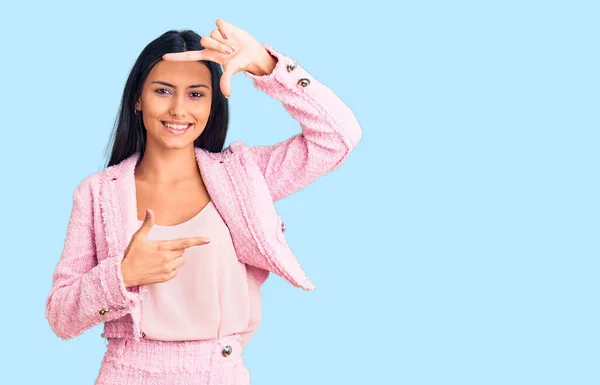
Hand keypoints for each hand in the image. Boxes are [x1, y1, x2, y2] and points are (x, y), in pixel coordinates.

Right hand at [120, 209, 210, 286]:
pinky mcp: (165, 278)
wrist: (124, 274)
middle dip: (177, 248)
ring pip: (181, 261)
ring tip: (162, 257)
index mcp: (162, 247)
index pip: (184, 242)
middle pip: (183, 251)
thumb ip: (147, 224)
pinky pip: (175, 271)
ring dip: (176, 258)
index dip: (197, 241)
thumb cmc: (131, 254)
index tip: (207, 240)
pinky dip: (171, 268)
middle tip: (164, 249)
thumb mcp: (138, 237)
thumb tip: (149, 210)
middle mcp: (167, 258)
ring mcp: (166, 269)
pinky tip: (161, 266)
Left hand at [162, 19, 276, 97]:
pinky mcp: (222, 26)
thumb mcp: (231, 71)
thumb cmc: (240, 63)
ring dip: (224, 40)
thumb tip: (227, 95)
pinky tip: (231, 35)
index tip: (164, 57)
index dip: (177, 57)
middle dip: (218, 46)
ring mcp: (215, 35)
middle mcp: (210, 44)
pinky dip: (225, 29)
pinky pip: (218, 24)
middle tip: (229, 51)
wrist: (252, 53)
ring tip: (232, 45)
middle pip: (204, 40)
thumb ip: (226, 81)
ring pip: (212, 33)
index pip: (188, 56)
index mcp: (208, 55)